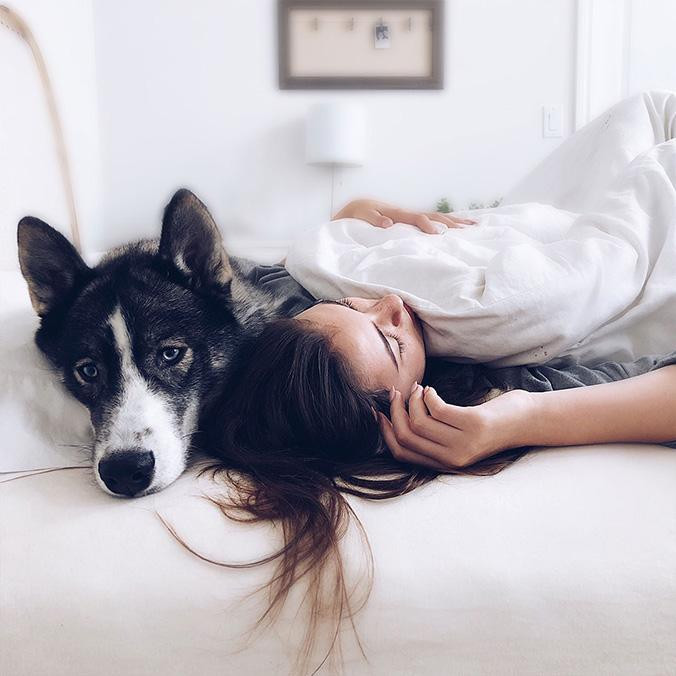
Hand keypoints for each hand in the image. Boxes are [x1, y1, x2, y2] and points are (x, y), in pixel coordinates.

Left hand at [333, 199, 475, 233]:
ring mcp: (413, 216)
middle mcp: (409, 213)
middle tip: (471, 228)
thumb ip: (374, 219)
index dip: (428, 225)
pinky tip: (459, 228)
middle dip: (452, 222)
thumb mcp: (362, 216)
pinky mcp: (413, 221)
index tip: (438, 234)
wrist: (359, 207)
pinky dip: (448, 223)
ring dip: (456, 221)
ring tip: (475, 226)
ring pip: (438, 217)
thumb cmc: (359, 214)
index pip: (417, 219)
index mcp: (398, 213)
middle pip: (435, 216)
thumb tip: (388, 223)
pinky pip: (433, 221)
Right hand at [378, 384, 532, 469]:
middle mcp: (452, 457)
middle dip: (395, 411)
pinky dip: (428, 395)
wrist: (525, 422)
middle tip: (395, 394)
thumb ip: (433, 436)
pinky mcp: (472, 424)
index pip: (402, 452)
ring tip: (418, 389)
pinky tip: (432, 390)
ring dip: (412, 400)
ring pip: (419, 420)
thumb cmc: (487, 425)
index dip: (386, 432)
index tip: (380, 413)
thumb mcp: (457, 436)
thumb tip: (398, 418)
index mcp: (444, 463)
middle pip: (407, 435)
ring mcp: (463, 442)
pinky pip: (436, 408)